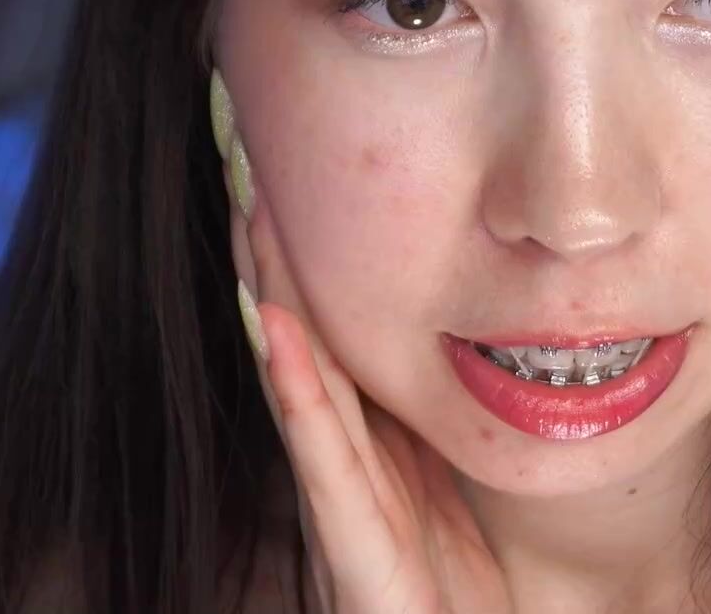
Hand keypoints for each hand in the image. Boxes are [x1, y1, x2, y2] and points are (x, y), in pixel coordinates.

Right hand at [222, 150, 513, 613]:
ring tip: (252, 207)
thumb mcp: (451, 487)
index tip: (284, 156)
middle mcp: (341, 462)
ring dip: (270, 289)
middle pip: (297, 330)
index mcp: (368, 442)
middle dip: (269, 241)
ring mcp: (340, 504)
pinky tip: (276, 330)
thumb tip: (463, 328)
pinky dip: (297, 390)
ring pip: (296, 376)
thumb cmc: (457, 595)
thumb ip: (437, 419)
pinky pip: (322, 458)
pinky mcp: (354, 553)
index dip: (299, 245)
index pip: (326, 323)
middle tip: (246, 142)